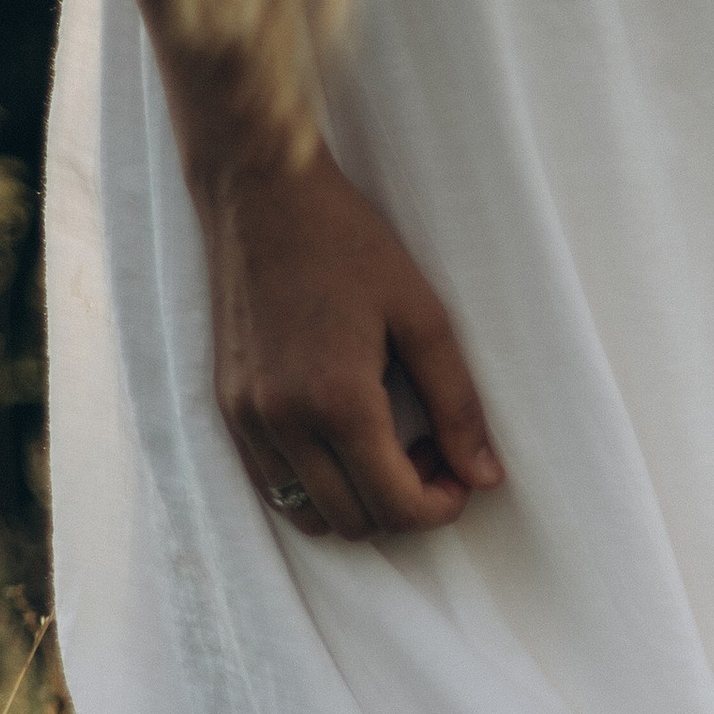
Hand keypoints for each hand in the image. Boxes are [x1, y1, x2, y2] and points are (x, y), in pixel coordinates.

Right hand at [194, 140, 504, 541]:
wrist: (259, 192)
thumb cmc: (347, 242)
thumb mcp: (424, 316)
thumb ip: (458, 404)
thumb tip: (487, 477)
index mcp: (339, 400)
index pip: (397, 507)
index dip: (441, 507)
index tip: (460, 475)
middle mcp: (284, 421)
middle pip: (356, 521)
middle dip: (404, 503)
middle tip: (428, 450)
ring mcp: (247, 418)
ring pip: (310, 513)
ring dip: (357, 500)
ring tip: (384, 445)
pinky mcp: (226, 407)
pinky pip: (271, 486)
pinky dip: (315, 485)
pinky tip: (342, 440)